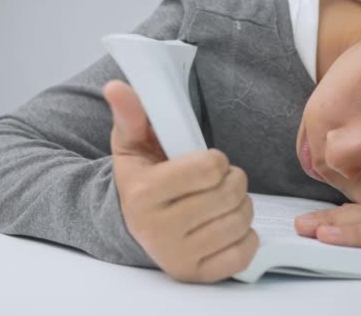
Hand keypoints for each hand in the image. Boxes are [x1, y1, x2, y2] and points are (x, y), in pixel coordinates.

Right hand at [103, 80, 257, 282]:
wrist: (132, 223)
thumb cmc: (140, 178)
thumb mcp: (131, 144)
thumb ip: (129, 114)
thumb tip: (116, 87)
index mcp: (143, 194)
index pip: (209, 168)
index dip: (215, 160)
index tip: (206, 162)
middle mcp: (158, 231)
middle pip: (230, 194)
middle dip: (231, 180)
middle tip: (216, 181)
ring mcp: (177, 256)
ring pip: (241, 220)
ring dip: (239, 205)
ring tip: (220, 201)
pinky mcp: (196, 274)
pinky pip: (244, 252)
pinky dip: (244, 235)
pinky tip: (224, 225)